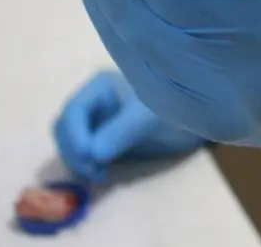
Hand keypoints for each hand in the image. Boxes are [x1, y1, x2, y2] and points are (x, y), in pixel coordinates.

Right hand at [53, 70, 204, 181]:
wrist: (195, 120)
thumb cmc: (174, 109)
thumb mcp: (149, 117)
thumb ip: (122, 131)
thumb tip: (92, 154)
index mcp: (100, 86)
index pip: (73, 111)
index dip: (75, 137)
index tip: (89, 158)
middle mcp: (93, 101)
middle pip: (65, 128)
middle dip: (74, 151)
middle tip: (94, 171)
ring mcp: (95, 121)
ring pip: (70, 143)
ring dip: (77, 161)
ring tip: (101, 174)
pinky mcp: (101, 140)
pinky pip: (82, 154)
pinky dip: (86, 165)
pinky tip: (103, 173)